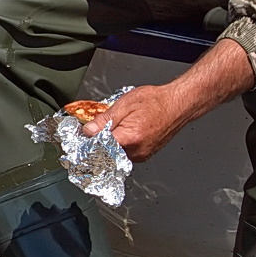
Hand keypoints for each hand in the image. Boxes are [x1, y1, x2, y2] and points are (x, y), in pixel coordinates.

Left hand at [80, 38, 254, 161]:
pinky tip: (118, 133)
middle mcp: (136, 152)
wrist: (178, 104)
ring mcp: (141, 155)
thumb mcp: (124, 104)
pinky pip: (124, 153)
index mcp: (130, 138)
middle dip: (96, 143)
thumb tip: (87, 131)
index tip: (77, 142)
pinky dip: (118, 145)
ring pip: (114, 155)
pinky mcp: (144, 154)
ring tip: (107, 129)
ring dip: (107, 144)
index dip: (86, 144)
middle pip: (106, 154)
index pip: (99, 149)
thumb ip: (104, 119)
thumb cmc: (156, 101)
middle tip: (89, 132)